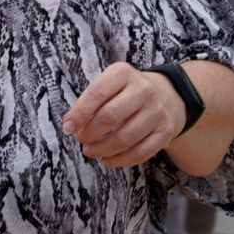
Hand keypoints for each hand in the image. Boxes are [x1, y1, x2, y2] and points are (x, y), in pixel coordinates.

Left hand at [62, 61, 185, 167]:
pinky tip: (107, 160)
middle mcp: (143, 89)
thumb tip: (71, 126)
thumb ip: (89, 102)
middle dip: (90, 132)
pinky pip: (141, 152)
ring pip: (126, 137)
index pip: (97, 93)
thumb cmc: (125, 92)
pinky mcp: (165, 131)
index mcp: (123, 73)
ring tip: (90, 151)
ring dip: (103, 149)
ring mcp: (157, 111)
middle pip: (111, 116)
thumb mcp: (109, 85)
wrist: (166, 96)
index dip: (79, 113)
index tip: (68, 128)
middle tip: (80, 140)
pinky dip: (121, 160)